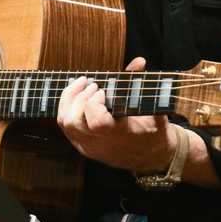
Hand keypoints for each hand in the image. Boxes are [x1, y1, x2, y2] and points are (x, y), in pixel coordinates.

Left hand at [57, 56, 177, 171]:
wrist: (151, 160)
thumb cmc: (154, 134)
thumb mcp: (156, 112)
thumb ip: (144, 87)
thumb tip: (139, 61)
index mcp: (120, 137)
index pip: (97, 123)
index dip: (95, 103)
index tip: (103, 91)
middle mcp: (100, 144)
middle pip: (73, 122)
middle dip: (79, 97)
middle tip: (92, 85)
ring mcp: (88, 147)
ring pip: (65, 123)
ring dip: (69, 99)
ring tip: (82, 85)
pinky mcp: (82, 145)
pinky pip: (65, 126)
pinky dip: (67, 106)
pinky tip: (78, 94)